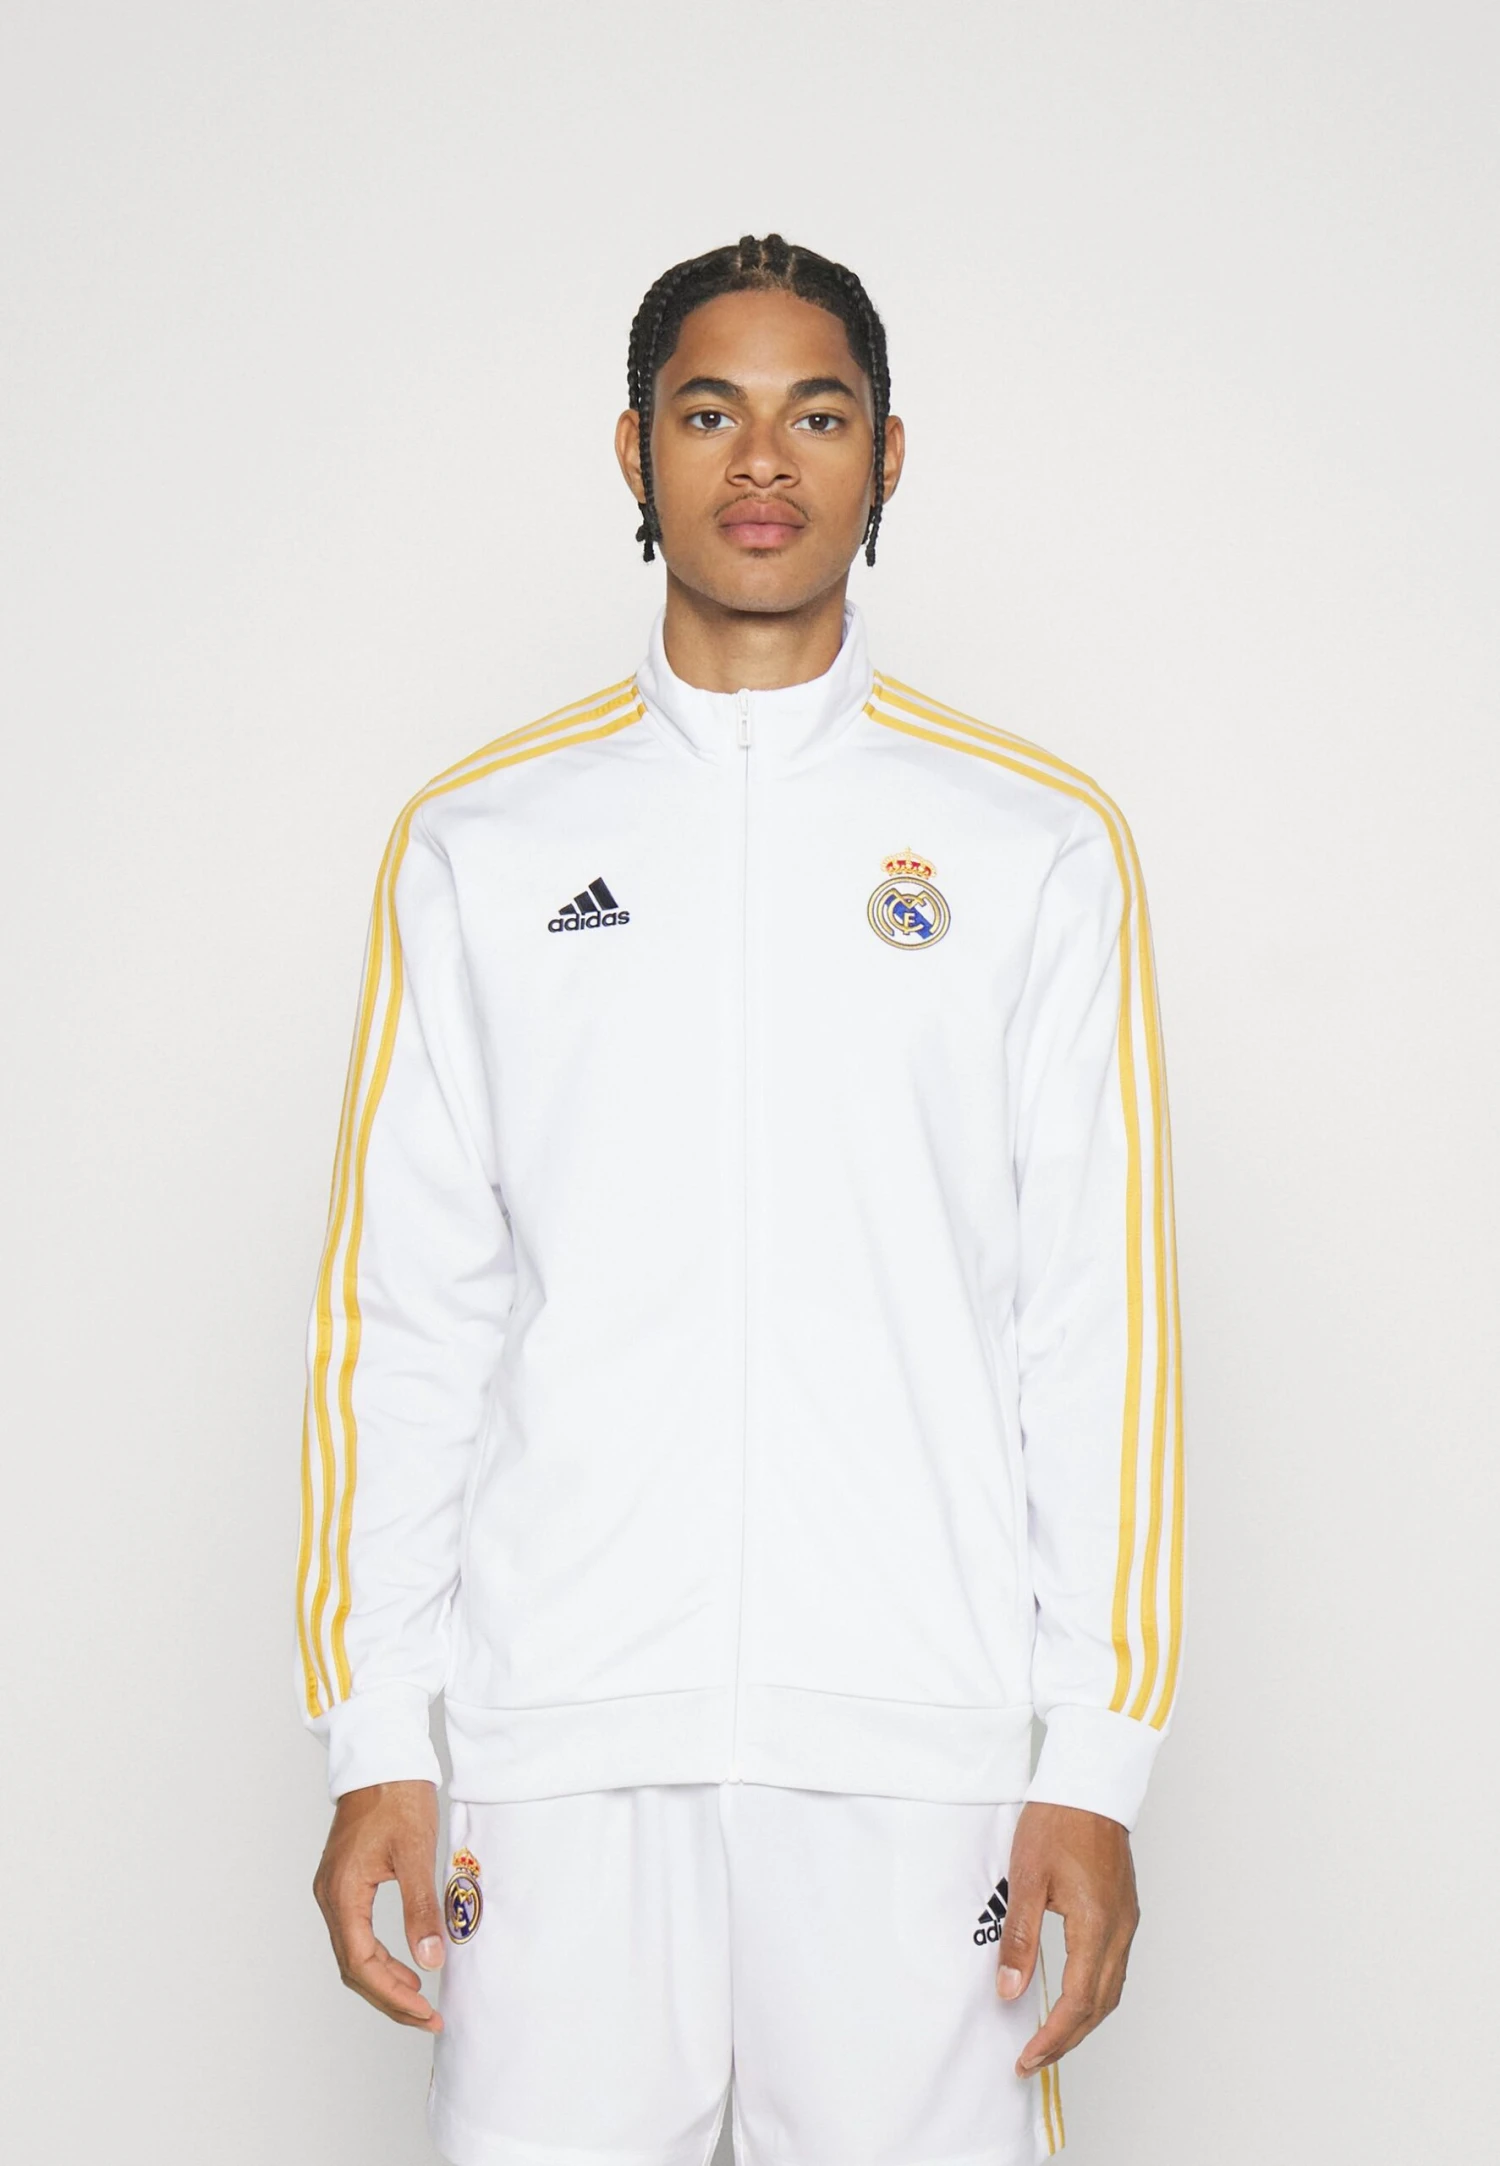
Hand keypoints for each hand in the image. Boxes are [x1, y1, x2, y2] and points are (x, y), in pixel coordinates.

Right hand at [312, 1778, 445, 2029]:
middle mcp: (330, 1897)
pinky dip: (379, 1957)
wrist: (381, 1758)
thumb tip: (431, 1960)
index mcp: (342, 1893)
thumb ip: (421, 1909)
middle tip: (427, 2016)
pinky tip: (405, 1963)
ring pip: (353, 1954)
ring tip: (420, 1997)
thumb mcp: (416, 1853)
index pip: (362, 1964)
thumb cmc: (397, 1796)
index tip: (425, 2011)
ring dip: (384, 1980)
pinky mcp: (343, 1883)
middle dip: (390, 1997)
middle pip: (353, 1968)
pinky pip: (355, 1934)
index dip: (393, 1996)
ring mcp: (333, 1891)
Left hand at [995, 1800, 1138, 2077]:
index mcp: (1097, 1925)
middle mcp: (1120, 1929)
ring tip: (1050, 2039)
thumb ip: (1020, 1939)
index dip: (1052, 2038)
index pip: (1077, 2002)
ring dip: (1083, 2022)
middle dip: (1067, 2040)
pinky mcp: (1124, 1910)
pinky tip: (1073, 1998)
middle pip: (1099, 2006)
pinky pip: (1114, 1968)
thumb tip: (1009, 1990)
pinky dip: (1094, 1995)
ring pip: (1111, 1991)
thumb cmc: (1057, 1822)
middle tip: (1033, 2060)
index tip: (1027, 2059)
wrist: (1090, 1784)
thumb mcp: (1027, 1880)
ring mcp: (1126, 1921)